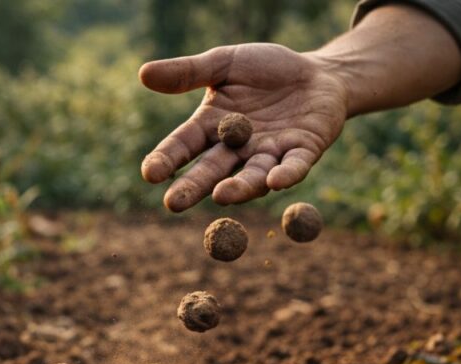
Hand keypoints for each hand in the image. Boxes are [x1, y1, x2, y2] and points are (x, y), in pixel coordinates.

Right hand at [139, 43, 348, 211]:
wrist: (317, 73)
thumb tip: (143, 73)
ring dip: (238, 188)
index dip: (167, 159)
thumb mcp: (224, 63)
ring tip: (222, 196)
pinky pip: (294, 166)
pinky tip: (275, 181)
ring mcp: (270, 153)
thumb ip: (188, 72)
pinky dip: (285, 175)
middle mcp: (238, 147)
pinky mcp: (303, 151)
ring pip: (251, 176)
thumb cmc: (266, 70)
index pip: (184, 145)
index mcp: (213, 126)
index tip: (149, 174)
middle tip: (173, 203)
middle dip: (194, 186)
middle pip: (212, 170)